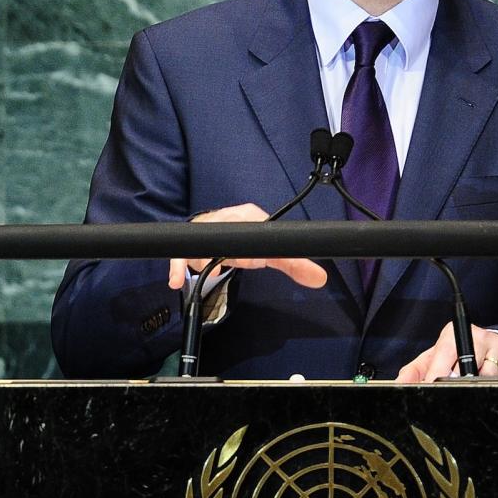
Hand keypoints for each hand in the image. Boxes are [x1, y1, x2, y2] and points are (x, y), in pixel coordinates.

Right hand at [167, 203, 327, 290]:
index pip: (250, 229)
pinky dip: (179, 266)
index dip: (249, 252)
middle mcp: (226, 218)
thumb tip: (320, 279)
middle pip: (222, 236)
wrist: (220, 229)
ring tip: (212, 271)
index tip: (251, 263)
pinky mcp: (191, 240)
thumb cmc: (247, 239)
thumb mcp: (272, 252)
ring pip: (202, 245)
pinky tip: (176, 281)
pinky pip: (181, 252)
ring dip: (205, 262)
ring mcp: (206, 228)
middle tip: (228, 267)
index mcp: (248, 216)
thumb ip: (295, 264)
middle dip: (225, 257)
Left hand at [396, 323, 497, 381]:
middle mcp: (476, 335)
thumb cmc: (457, 354)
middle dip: (457, 384)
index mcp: (452, 333)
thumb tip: (399, 384)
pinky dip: (492, 389)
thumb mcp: (434, 357)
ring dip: (476, 388)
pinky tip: (486, 385)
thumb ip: (414, 371)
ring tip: (470, 386)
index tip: (430, 389)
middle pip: (465, 368)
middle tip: (451, 393)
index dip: (436, 376)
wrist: (492, 345)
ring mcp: (496, 346)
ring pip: (485, 378)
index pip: (443, 355)